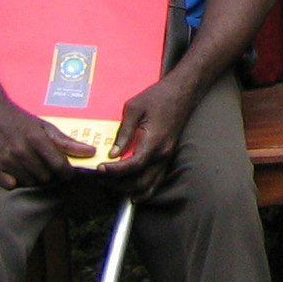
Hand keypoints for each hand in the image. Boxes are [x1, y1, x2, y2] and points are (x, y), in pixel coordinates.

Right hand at [0, 91, 94, 190]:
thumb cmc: (19, 119)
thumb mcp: (45, 126)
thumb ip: (67, 141)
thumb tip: (90, 152)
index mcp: (37, 139)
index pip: (59, 166)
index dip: (67, 173)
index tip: (67, 173)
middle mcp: (21, 151)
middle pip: (45, 177)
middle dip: (51, 175)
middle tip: (47, 167)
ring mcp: (5, 160)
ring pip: (29, 182)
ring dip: (34, 178)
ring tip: (32, 167)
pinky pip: (10, 185)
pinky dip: (15, 181)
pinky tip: (17, 171)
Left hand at [102, 73, 199, 195]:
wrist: (182, 92)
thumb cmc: (158, 96)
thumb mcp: (134, 108)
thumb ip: (123, 132)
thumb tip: (113, 153)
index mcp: (154, 141)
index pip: (133, 166)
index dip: (114, 171)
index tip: (99, 168)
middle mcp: (162, 154)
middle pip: (139, 182)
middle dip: (117, 184)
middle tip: (101, 177)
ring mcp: (167, 157)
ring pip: (149, 186)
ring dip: (129, 190)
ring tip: (112, 183)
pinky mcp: (168, 157)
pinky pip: (156, 181)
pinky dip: (142, 189)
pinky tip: (130, 188)